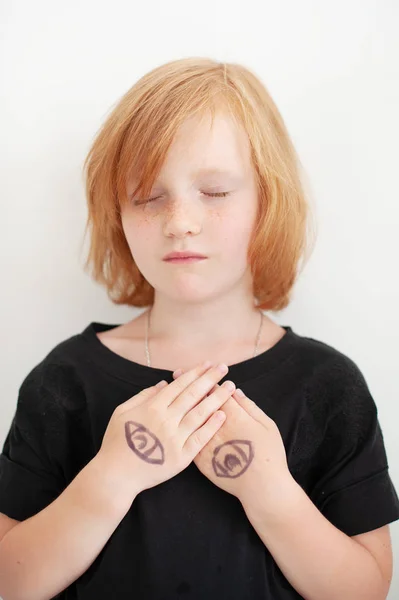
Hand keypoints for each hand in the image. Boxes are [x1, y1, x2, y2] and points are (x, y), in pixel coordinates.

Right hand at [97, 362, 236, 499]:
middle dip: (210, 379)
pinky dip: (211, 426)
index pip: (179, 385)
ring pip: (200, 414)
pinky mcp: (181, 457)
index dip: (194, 373)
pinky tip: (223, 415)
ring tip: (230, 387)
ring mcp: (175, 438)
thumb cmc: (116, 442)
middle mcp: (166, 420)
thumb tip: (163, 383)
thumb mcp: (122, 412)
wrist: (116, 475)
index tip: (208, 364)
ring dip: (217, 398)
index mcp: (152, 407)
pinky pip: (200, 438)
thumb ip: (143, 396)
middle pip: (193, 395)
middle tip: (224, 367)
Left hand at [173, 371, 290, 510]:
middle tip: (178, 372)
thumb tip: (235, 391)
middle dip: (188, 384)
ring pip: (188, 418)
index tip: (200, 368)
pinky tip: (170, 417)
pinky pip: (185, 440)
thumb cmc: (269, 454)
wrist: (262, 488)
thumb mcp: (266, 425)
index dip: (206, 379)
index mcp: (234, 416)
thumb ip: (249, 407)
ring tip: (169, 388)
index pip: (215, 392)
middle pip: (198, 401)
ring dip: (178, 401)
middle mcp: (216, 428)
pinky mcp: (200, 460)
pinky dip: (176, 425)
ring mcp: (206, 444)